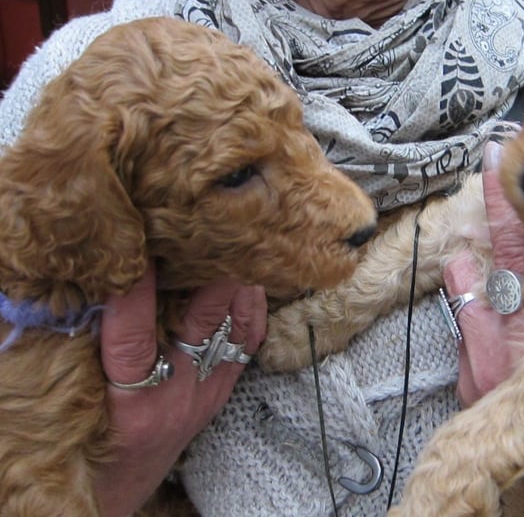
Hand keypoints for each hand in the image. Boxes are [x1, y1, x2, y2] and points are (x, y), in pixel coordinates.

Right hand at [94, 263, 266, 515]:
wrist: (118, 486)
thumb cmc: (88, 436)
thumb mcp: (75, 391)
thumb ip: (82, 343)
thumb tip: (87, 287)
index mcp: (126, 397)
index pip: (131, 337)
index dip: (134, 293)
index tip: (138, 254)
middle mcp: (174, 393)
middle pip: (200, 322)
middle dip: (207, 273)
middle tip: (211, 231)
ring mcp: (204, 392)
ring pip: (232, 328)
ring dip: (236, 285)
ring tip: (240, 246)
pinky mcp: (220, 393)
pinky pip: (246, 345)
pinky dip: (252, 312)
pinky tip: (254, 285)